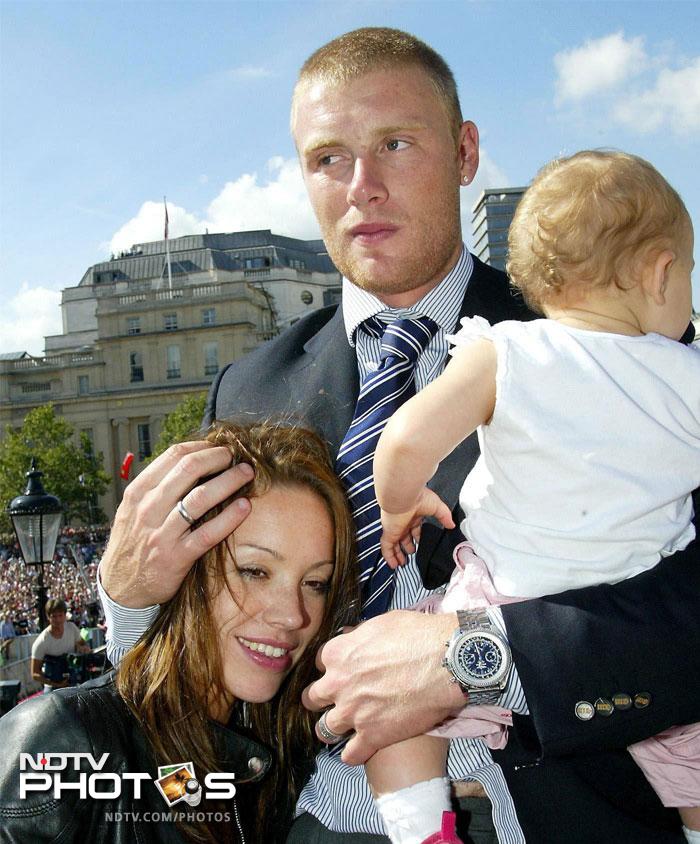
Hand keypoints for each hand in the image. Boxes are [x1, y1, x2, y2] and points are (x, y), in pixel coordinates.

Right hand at [100, 441, 253, 606]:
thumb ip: (158, 487)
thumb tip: (193, 461)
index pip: (173, 456)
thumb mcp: (134, 510)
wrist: (120, 587)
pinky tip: (245, 506)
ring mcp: (162, 533)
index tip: (218, 446)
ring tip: (246, 473)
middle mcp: (148, 509)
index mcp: (138, 492)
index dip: (201, 447)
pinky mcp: (177, 557)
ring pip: (201, 498)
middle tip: (235, 456)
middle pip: (188, 469)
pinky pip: (208, 533)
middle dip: (217, 457)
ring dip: (229, 481)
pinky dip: (230, 517)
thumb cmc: (134, 542)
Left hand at [303, 610, 464, 764]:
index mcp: (337, 654)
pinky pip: (351, 755)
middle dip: (322, 699)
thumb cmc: (416, 636)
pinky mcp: (372, 736)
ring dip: (334, 727)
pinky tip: (361, 747)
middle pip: (313, 698)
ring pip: (325, 729)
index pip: (319, 663)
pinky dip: (354, 753)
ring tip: (345, 726)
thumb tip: (351, 639)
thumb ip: (358, 636)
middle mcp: (338, 684)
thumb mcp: (380, 624)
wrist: (444, 662)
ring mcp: (353, 713)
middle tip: (338, 699)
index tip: (342, 671)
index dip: (332, 668)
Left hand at [380, 487, 454, 567]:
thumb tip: (452, 524)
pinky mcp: (389, 533)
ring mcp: (395, 529)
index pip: (415, 529)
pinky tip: (393, 565)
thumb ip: (444, 516)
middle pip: (404, 537)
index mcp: (414, 516)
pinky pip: (386, 548)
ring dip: (398, 554)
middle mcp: (403, 523)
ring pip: (394, 544)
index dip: (418, 537)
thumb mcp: (437, 507)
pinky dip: (389, 557)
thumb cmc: (418, 497)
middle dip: (408, 546)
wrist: (403, 495)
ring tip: (402, 563)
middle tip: (412, 554)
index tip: (421, 543)